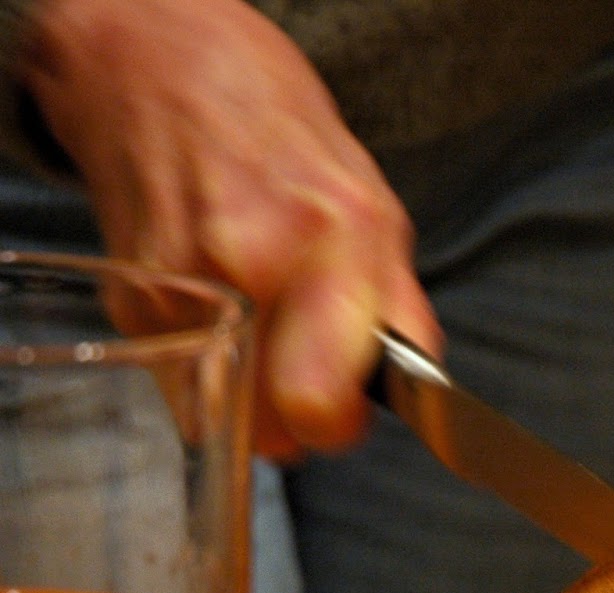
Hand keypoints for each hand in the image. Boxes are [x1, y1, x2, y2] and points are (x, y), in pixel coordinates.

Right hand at [19, 0, 439, 458]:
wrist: (170, 78)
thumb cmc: (287, 146)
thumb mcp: (379, 215)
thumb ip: (402, 315)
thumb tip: (417, 395)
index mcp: (332, 238)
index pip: (322, 402)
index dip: (339, 426)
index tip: (347, 413)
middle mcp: (249, 263)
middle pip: (274, 427)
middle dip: (301, 419)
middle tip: (312, 376)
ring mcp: (180, 286)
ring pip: (230, 414)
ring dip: (256, 395)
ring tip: (268, 327)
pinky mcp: (131, 304)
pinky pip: (187, 385)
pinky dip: (213, 367)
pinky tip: (224, 310)